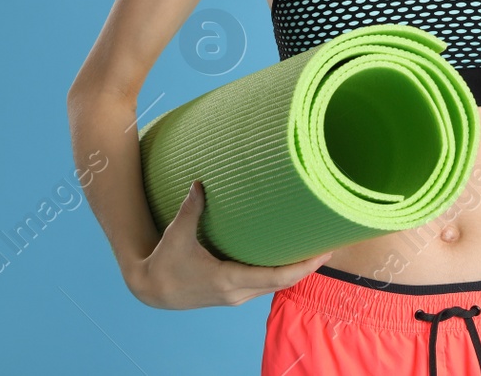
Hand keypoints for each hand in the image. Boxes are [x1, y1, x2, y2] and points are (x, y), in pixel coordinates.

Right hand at [126, 180, 333, 308]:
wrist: (151, 290)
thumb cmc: (165, 262)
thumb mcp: (177, 234)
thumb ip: (191, 208)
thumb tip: (200, 183)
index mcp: (227, 280)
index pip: (275, 277)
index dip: (303, 267)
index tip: (323, 253)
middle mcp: (236, 293)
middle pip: (282, 283)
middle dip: (307, 267)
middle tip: (329, 246)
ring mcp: (235, 296)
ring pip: (274, 286)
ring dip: (296, 271)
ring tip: (316, 249)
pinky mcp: (232, 294)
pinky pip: (264, 285)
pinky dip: (281, 273)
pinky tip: (291, 258)